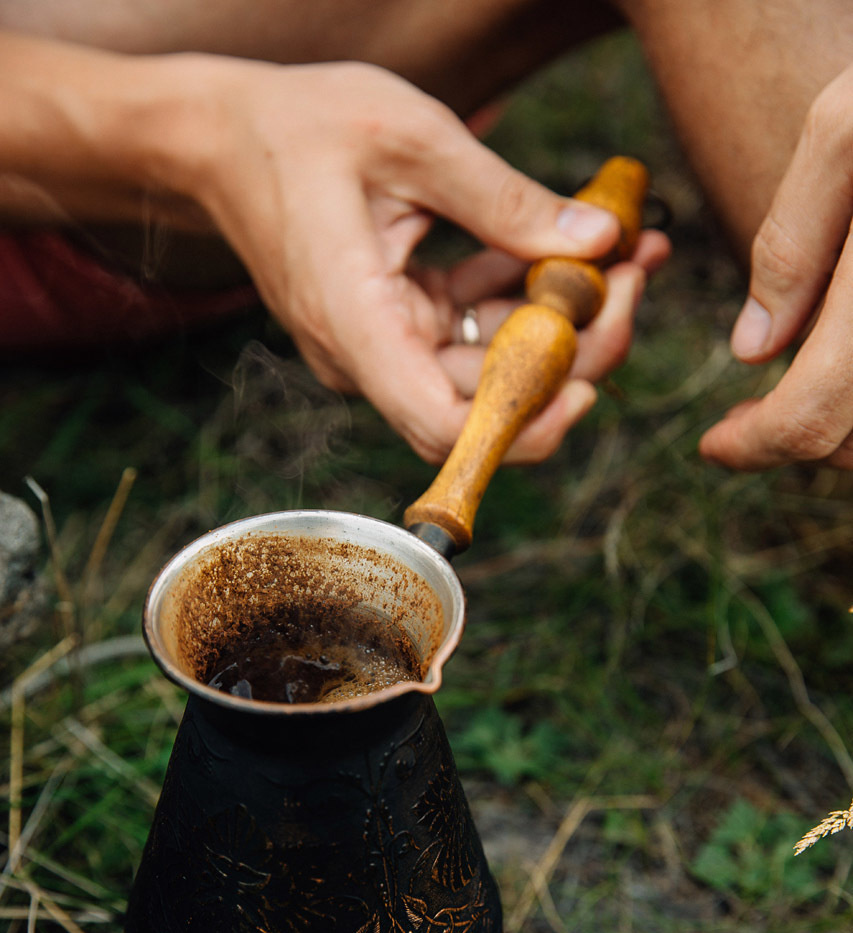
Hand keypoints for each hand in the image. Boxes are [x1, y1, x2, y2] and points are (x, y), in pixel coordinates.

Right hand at [169, 59, 668, 462]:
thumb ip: (506, 199)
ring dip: (559, 322)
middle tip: (636, 278)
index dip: (524, 425)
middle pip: (483, 400)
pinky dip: (522, 299)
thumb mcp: (412, 140)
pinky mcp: (395, 325)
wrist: (221, 137)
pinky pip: (471, 333)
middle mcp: (367, 356)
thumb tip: (600, 243)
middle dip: (571, 352)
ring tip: (627, 253)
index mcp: (356, 323)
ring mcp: (381, 346)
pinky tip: (574, 249)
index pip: (443, 425)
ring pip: (488, 368)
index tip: (589, 381)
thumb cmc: (297, 129)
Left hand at [700, 63, 852, 469]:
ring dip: (845, 425)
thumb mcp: (846, 132)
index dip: (755, 445)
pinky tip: (848, 358)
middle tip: (751, 417)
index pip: (812, 417)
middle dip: (798, 435)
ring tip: (803, 383)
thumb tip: (753, 350)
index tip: (715, 445)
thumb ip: (792, 245)